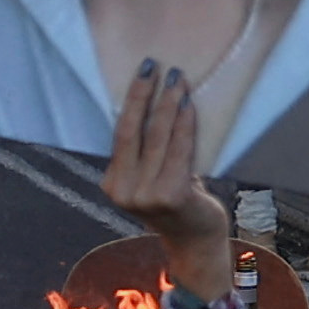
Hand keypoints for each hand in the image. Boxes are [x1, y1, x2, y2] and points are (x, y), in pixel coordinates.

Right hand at [103, 60, 237, 305]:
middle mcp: (123, 191)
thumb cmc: (178, 202)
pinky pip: (179, 151)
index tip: (143, 72)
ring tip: (178, 81)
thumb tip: (155, 102)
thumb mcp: (152, 178)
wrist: (196, 243)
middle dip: (145, 94)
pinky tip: (189, 106)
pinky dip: (185, 125)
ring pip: (158, 138)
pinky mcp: (171, 196)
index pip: (121, 134)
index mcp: (112, 184)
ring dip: (169, 104)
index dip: (131, 100)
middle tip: (156, 66)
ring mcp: (145, 196)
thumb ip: (146, 153)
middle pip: (134, 131)